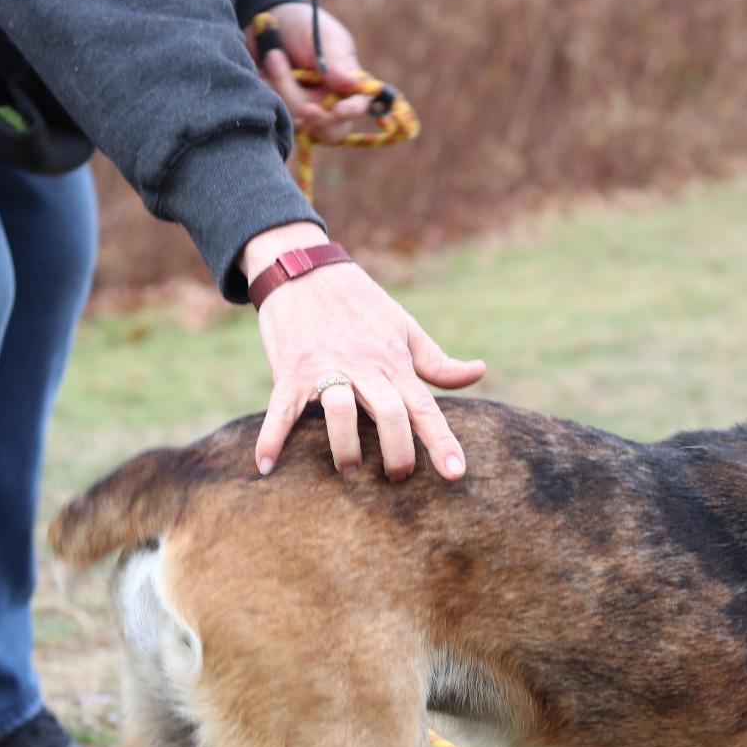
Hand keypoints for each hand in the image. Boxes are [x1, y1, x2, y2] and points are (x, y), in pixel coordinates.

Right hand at [241, 223, 485, 481]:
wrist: (303, 269)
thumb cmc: (361, 305)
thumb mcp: (405, 327)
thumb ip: (438, 361)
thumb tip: (479, 372)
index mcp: (393, 361)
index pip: (424, 406)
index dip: (442, 441)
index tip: (456, 473)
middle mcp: (363, 367)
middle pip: (388, 412)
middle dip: (397, 451)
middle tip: (399, 478)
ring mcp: (324, 369)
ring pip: (339, 410)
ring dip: (345, 447)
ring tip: (350, 470)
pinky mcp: (289, 371)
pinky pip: (280, 408)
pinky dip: (271, 437)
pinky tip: (267, 467)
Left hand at [247, 1, 370, 141]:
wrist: (266, 24)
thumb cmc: (302, 26)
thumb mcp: (321, 36)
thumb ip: (335, 61)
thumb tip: (352, 83)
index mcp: (347, 85)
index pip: (357, 105)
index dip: (350, 111)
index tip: (338, 110)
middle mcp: (330, 104)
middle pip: (329, 127)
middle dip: (315, 115)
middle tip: (305, 106)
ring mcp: (306, 112)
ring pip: (300, 121)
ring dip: (283, 90)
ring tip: (273, 56)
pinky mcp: (284, 113)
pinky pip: (277, 117)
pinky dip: (268, 94)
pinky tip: (263, 73)